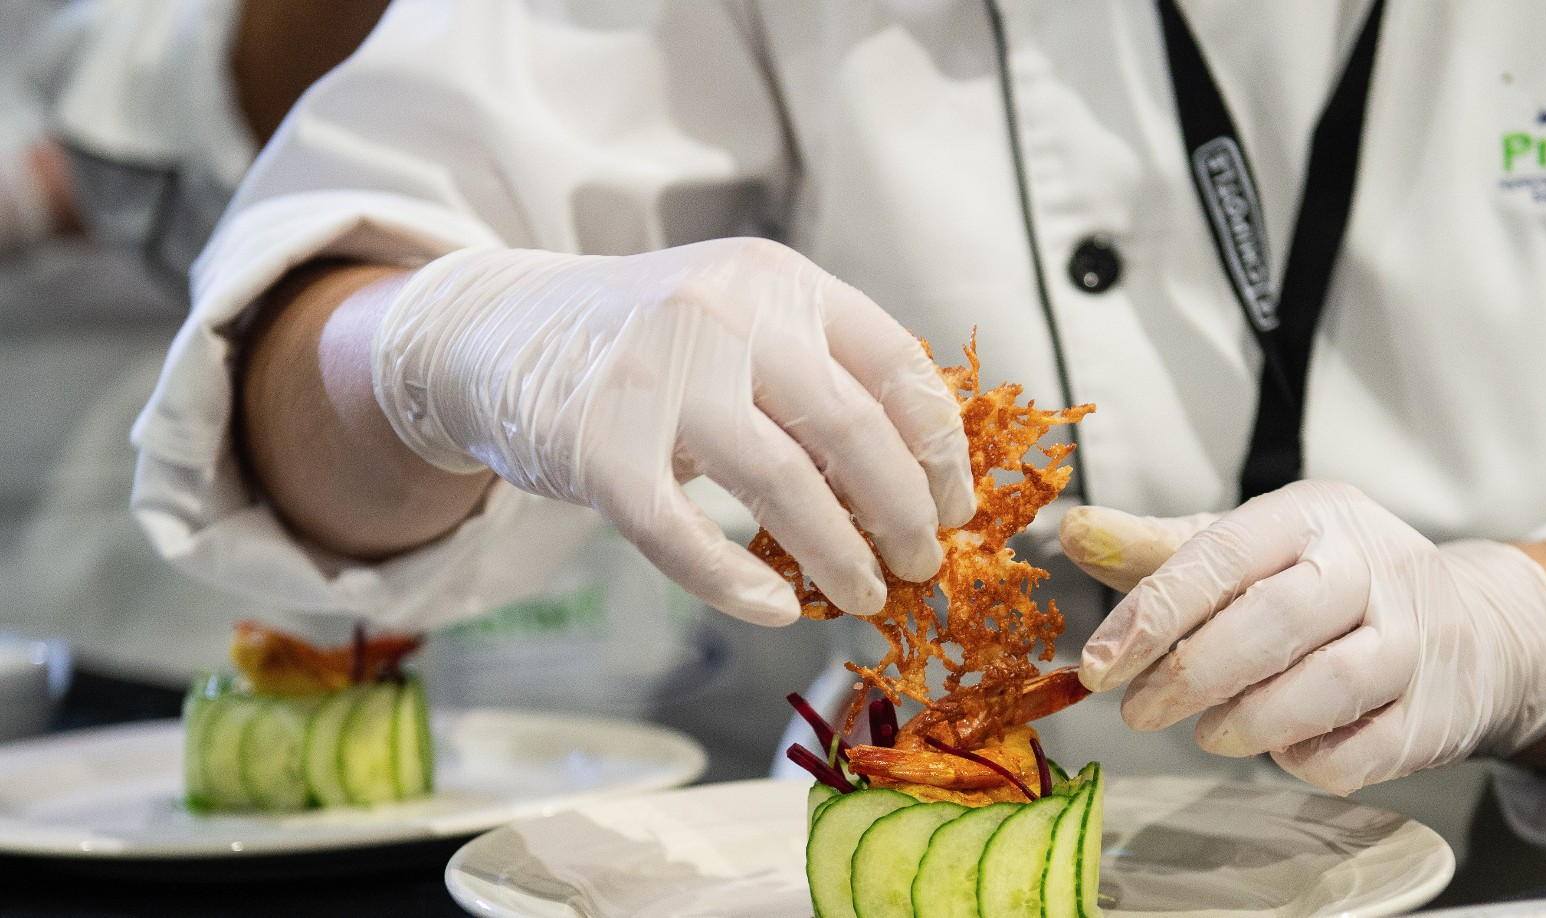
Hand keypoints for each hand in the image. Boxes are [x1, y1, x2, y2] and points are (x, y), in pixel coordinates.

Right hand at [371, 239, 975, 624]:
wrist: (502, 331)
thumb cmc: (652, 348)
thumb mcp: (745, 327)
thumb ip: (821, 380)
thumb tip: (920, 488)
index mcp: (782, 281)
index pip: (897, 366)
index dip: (941, 450)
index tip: (956, 511)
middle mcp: (725, 311)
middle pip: (853, 429)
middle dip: (904, 515)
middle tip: (921, 567)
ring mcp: (657, 373)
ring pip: (781, 484)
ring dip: (840, 557)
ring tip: (864, 598)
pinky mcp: (595, 443)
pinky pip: (682, 533)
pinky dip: (735, 584)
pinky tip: (774, 612)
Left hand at [1065, 481, 1545, 794]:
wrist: (1474, 626)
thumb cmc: (1328, 584)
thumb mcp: (1248, 548)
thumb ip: (1160, 550)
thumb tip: (1072, 531)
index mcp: (1311, 516)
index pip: (1223, 556)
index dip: (1153, 613)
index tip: (1097, 665)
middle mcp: (1370, 567)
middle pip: (1275, 620)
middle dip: (1193, 674)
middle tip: (1140, 711)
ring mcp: (1414, 639)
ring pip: (1325, 688)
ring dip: (1248, 723)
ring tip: (1209, 734)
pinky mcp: (1435, 711)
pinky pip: (1363, 750)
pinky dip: (1310, 760)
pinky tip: (1283, 751)